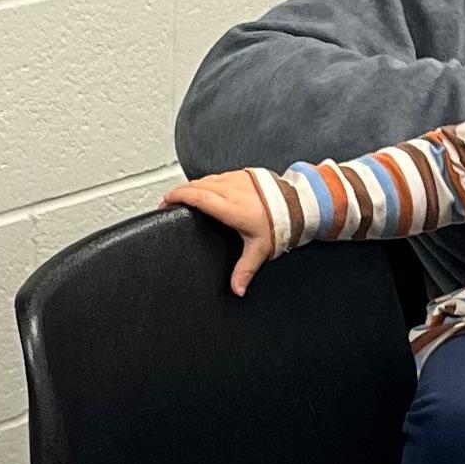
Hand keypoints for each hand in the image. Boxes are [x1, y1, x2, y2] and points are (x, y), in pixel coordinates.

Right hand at [163, 173, 276, 295]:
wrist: (299, 203)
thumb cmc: (281, 222)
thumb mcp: (260, 249)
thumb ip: (245, 270)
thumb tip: (237, 289)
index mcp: (231, 208)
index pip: (197, 196)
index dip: (178, 196)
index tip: (166, 201)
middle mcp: (232, 190)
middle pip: (197, 185)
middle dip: (180, 192)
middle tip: (169, 200)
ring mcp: (237, 179)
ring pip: (207, 178)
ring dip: (193, 186)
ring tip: (185, 196)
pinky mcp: (244, 174)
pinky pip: (219, 175)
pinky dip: (208, 182)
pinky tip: (206, 189)